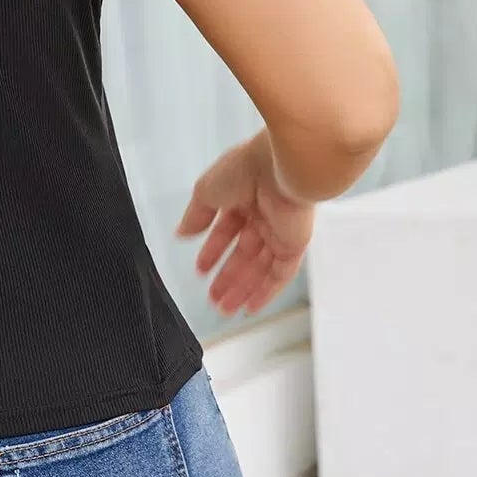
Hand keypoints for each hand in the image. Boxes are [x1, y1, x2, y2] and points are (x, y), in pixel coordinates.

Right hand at [174, 130, 314, 316]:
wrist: (280, 167)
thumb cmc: (245, 169)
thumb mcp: (206, 191)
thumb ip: (195, 216)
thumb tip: (181, 232)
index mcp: (242, 198)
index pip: (226, 230)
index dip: (212, 251)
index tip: (201, 269)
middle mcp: (263, 216)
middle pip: (243, 255)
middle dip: (226, 277)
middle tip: (212, 298)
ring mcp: (280, 232)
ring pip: (260, 269)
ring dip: (242, 290)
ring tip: (224, 309)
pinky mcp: (295, 245)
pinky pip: (280, 275)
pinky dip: (265, 292)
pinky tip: (250, 306)